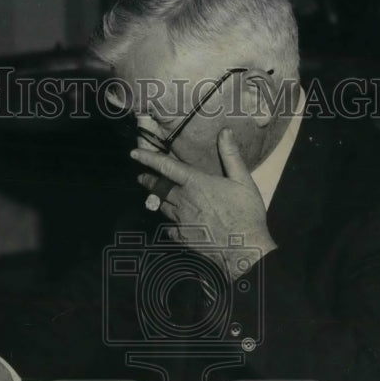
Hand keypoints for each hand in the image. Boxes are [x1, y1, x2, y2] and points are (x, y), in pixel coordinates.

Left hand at [134, 128, 276, 277]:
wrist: (243, 248)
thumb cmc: (246, 214)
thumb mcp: (243, 181)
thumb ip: (231, 155)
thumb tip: (225, 132)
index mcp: (196, 183)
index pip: (166, 167)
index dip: (148, 159)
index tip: (134, 154)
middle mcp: (183, 200)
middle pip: (159, 187)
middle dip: (148, 180)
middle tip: (141, 177)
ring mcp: (181, 220)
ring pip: (162, 206)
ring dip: (158, 199)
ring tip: (156, 196)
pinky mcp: (182, 237)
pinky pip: (168, 227)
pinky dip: (168, 222)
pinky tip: (172, 222)